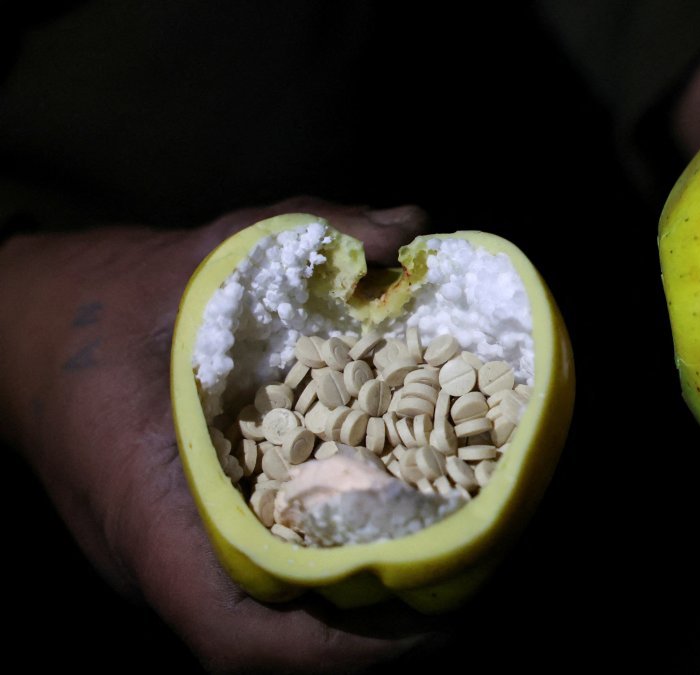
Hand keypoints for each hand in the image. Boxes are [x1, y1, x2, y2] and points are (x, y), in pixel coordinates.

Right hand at [0, 197, 439, 670]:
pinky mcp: (164, 545)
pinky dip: (316, 585)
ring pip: (255, 629)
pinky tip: (380, 544)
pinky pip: (245, 592)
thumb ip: (307, 228)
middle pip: (262, 645)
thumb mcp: (201, 252)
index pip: (229, 633)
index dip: (332, 652)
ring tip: (443, 577)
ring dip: (347, 621)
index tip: (427, 625)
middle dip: (367, 642)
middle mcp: (147, 558)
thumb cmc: (97, 303)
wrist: (12, 331)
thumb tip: (411, 225)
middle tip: (467, 587)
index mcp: (144, 507)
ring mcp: (152, 561)